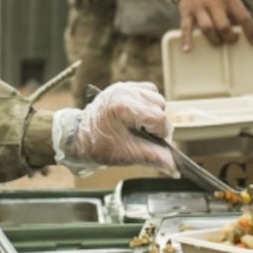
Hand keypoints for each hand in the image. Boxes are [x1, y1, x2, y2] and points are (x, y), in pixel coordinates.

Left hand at [54, 81, 173, 170]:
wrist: (78, 138)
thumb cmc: (98, 146)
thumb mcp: (127, 154)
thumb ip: (153, 158)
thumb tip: (174, 166)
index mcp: (123, 106)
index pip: (158, 117)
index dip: (161, 133)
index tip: (155, 144)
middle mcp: (124, 91)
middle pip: (160, 106)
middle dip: (157, 124)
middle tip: (145, 138)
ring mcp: (124, 87)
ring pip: (156, 97)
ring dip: (154, 113)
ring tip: (140, 127)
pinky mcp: (124, 87)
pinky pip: (148, 91)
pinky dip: (149, 104)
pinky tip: (139, 116)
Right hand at [177, 0, 252, 49]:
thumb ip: (235, 11)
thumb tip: (243, 30)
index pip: (242, 16)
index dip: (250, 31)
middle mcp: (213, 1)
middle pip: (224, 26)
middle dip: (230, 37)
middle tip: (233, 40)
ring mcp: (199, 7)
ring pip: (207, 28)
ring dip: (215, 40)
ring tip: (219, 42)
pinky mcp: (186, 11)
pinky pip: (186, 27)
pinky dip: (187, 39)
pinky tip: (188, 48)